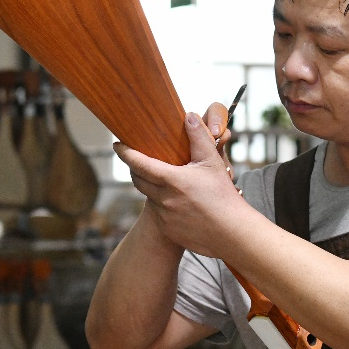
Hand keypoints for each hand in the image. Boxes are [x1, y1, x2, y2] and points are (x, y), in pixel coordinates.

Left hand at [114, 109, 251, 258]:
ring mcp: (164, 217)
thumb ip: (198, 137)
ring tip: (160, 179)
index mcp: (171, 180)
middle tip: (137, 160)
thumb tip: (189, 116)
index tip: (117, 145)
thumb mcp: (212, 162)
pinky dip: (161, 204)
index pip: (139, 163)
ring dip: (150, 186)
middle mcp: (163, 199)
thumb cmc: (223, 196)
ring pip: (148, 197)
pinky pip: (158, 214)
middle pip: (138, 180)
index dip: (125, 153)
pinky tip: (174, 201)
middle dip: (134, 169)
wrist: (232, 233)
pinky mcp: (168, 230)